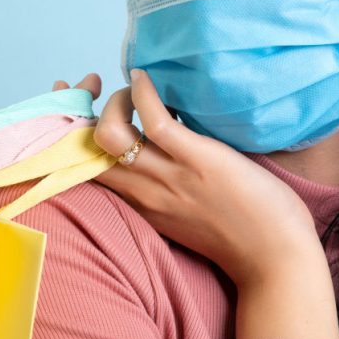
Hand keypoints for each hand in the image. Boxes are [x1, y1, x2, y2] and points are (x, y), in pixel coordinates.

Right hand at [52, 70, 319, 286]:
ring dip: (115, 103)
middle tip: (96, 92)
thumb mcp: (180, 219)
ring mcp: (165, 176)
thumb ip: (159, 193)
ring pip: (110, 133)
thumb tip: (153, 157)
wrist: (274, 259)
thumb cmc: (238, 238)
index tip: (68, 110)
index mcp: (135, 204)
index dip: (65, 137)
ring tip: (132, 92)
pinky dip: (141, 94)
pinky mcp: (195, 160)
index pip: (84, 170)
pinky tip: (143, 80)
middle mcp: (140, 191)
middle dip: (77, 114)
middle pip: (85, 151)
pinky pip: (152, 120)